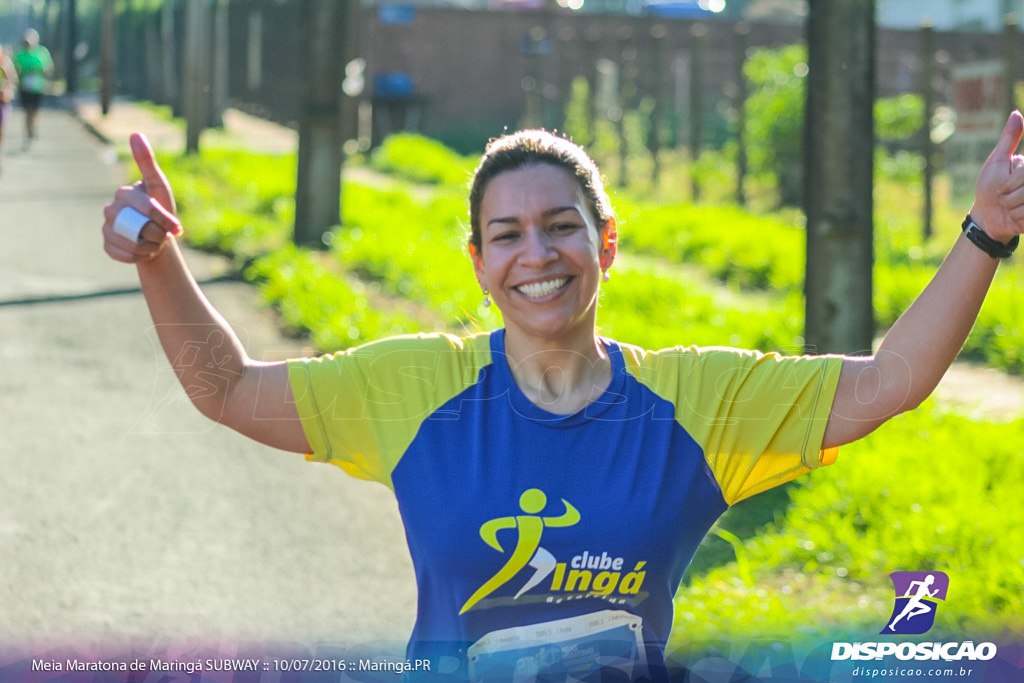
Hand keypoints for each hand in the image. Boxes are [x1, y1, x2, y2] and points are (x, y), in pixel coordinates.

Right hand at [102, 133, 181, 263]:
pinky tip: (144, 251)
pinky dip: (139, 257)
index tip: (176, 228)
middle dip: (159, 235)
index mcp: (123, 193)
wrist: (156, 234)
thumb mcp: (159, 185)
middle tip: (166, 235)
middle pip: (140, 228)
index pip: (147, 208)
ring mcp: (106, 227)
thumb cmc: (160, 206)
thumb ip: (147, 163)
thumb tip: (135, 133)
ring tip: (155, 243)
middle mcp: (110, 209)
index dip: (164, 220)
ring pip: (131, 244)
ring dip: (150, 247)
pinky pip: (123, 255)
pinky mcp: (106, 245)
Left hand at [971, 110, 1023, 242]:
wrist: (986, 215)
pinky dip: (1017, 218)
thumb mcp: (997, 161)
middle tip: (1003, 198)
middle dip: (1008, 197)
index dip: (1009, 184)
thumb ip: (1010, 139)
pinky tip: (1015, 217)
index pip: (1023, 175)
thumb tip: (1016, 112)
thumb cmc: (988, 186)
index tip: (1001, 187)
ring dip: (1012, 209)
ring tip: (1009, 207)